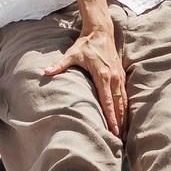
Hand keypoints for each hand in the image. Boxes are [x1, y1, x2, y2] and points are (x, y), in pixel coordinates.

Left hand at [46, 17, 128, 134]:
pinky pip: (125, 95)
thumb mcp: (72, 54)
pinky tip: (125, 119)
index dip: (110, 116)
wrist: (101, 31)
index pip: (107, 100)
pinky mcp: (120, 75)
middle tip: (119, 139)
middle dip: (119, 122)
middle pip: (118, 105)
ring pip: (123, 101)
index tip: (112, 129)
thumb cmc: (86, 44)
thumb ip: (59, 64)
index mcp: (102, 75)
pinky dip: (125, 108)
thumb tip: (45, 72)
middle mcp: (113, 77)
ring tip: (123, 134)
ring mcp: (118, 77)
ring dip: (123, 117)